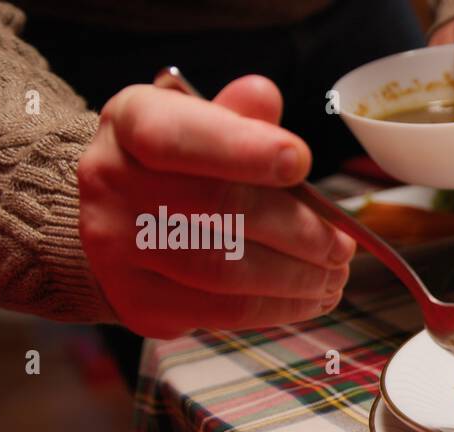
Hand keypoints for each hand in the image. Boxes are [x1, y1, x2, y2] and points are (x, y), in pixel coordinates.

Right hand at [77, 76, 354, 338]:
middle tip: (343, 245)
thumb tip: (263, 98)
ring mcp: (117, 249)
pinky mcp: (139, 302)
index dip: (244, 149)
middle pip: (220, 209)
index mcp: (131, 123)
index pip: (180, 136)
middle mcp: (111, 182)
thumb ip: (237, 116)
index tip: (299, 162)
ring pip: (227, 271)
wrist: (117, 222)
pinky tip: (310, 297)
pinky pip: (223, 312)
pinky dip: (279, 307)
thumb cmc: (178, 167)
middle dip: (298, 231)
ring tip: (335, 274)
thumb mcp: (202, 124)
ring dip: (298, 277)